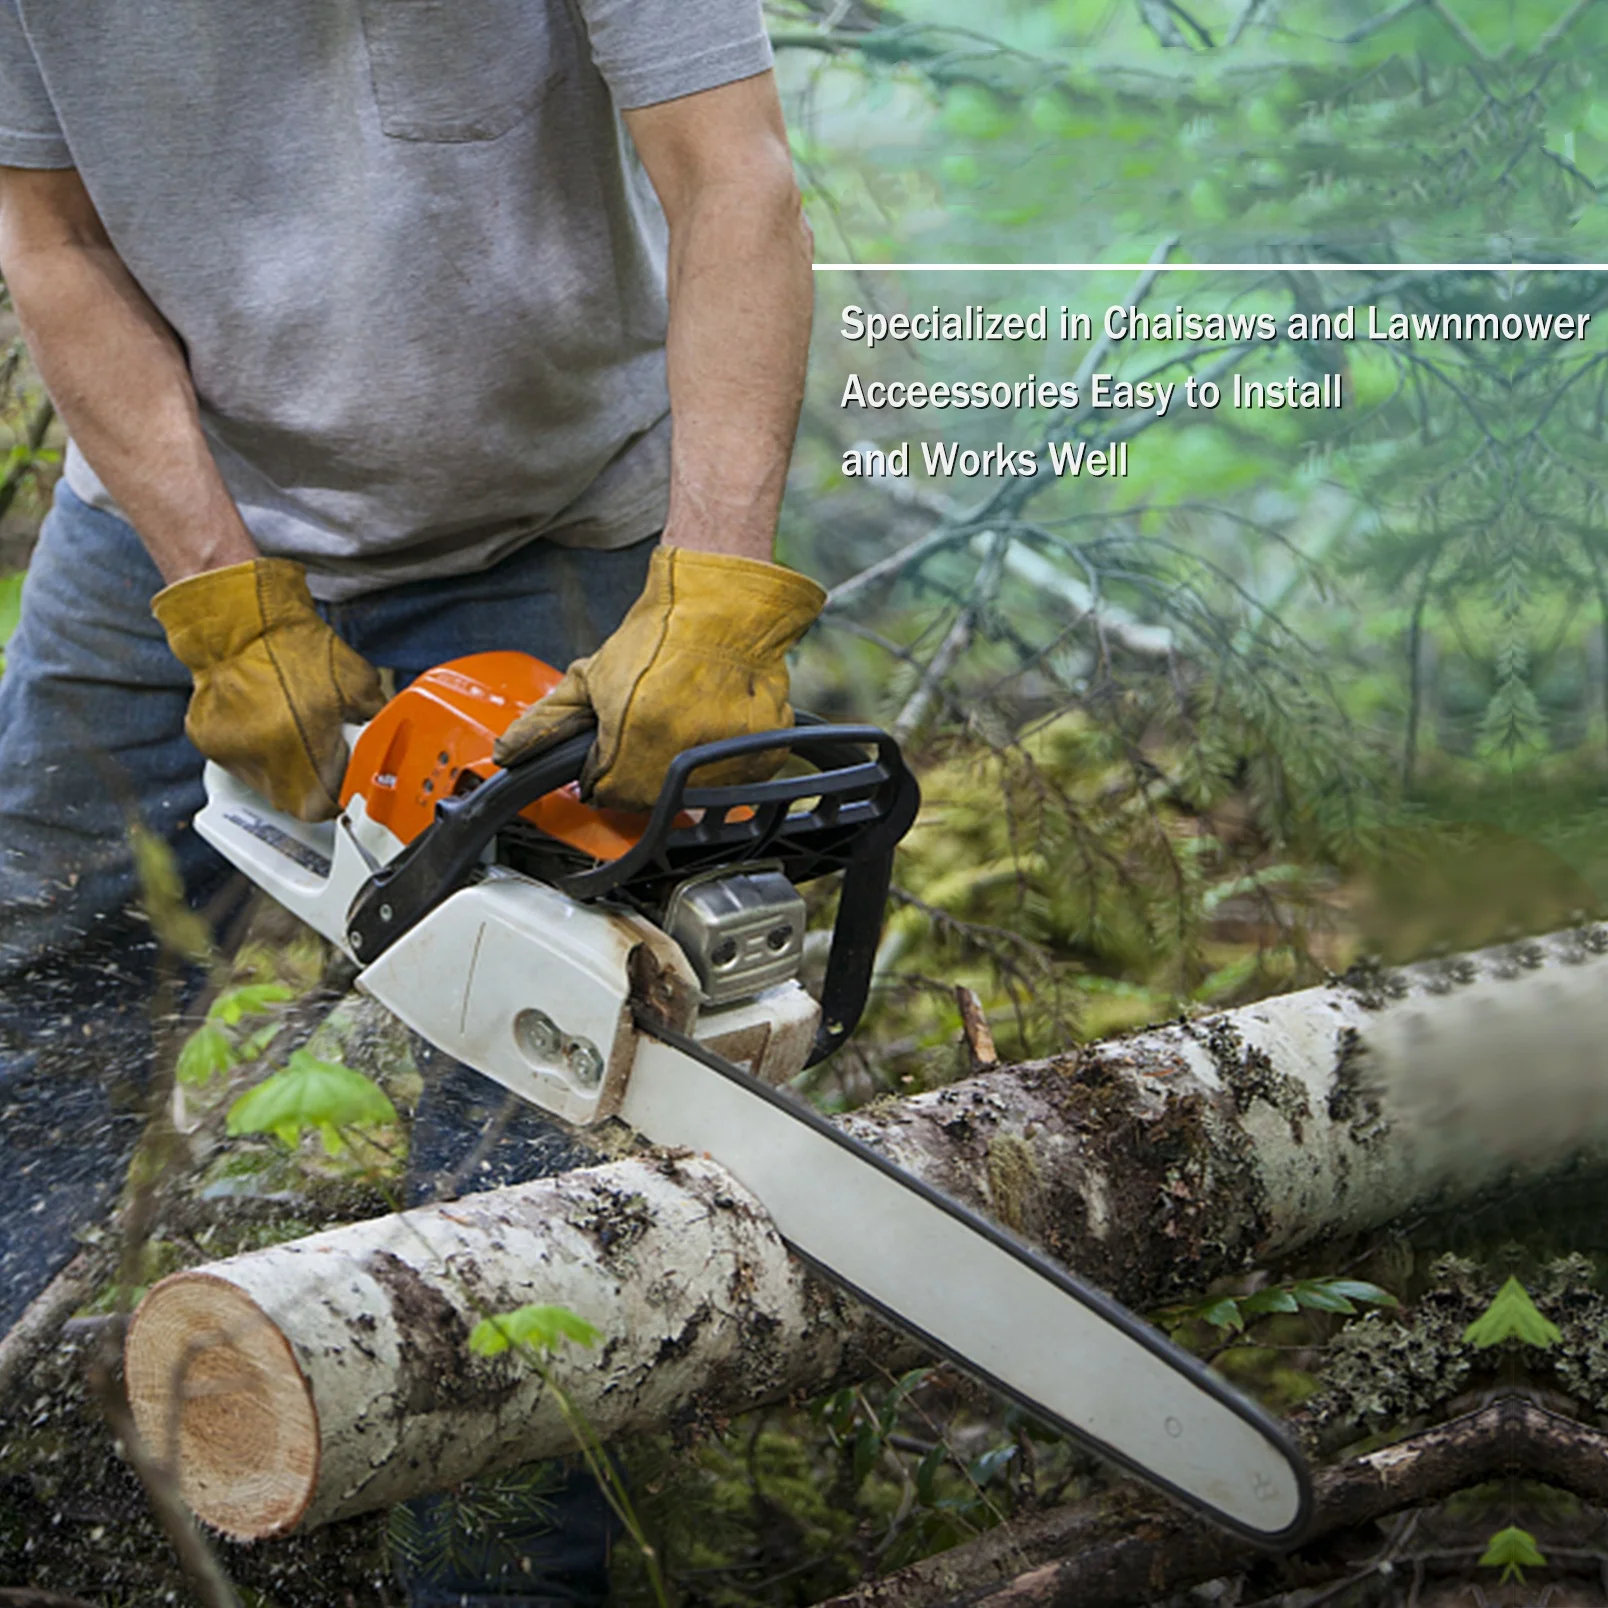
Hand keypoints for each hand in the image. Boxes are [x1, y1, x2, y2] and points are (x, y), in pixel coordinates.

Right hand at [153, 558, 385, 820]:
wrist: (243, 622)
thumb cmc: (299, 650)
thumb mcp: (360, 685)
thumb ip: (375, 722)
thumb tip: (385, 742)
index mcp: (304, 757)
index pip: (325, 807)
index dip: (339, 798)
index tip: (347, 787)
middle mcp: (264, 764)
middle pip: (294, 801)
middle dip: (314, 786)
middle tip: (325, 759)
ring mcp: (231, 756)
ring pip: (266, 785)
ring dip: (286, 770)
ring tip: (295, 733)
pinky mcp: (208, 743)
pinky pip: (240, 761)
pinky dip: (257, 750)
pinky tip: (266, 722)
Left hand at [493, 546, 826, 809]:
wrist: (725, 606)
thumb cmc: (661, 634)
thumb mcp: (592, 676)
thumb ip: (547, 723)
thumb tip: (507, 755)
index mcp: (634, 736)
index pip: (607, 791)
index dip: (604, 772)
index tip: (613, 750)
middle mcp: (682, 751)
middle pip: (647, 798)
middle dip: (639, 772)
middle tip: (648, 731)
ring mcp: (726, 755)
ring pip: (691, 795)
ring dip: (679, 772)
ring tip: (683, 724)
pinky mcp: (763, 754)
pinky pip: (733, 781)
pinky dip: (721, 766)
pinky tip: (712, 728)